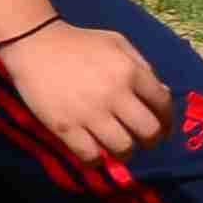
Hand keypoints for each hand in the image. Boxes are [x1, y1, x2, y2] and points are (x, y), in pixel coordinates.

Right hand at [3, 18, 178, 167]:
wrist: (35, 43)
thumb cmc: (80, 43)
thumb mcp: (118, 44)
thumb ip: (143, 68)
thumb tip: (162, 95)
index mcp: (130, 71)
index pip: (163, 104)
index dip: (167, 120)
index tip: (163, 127)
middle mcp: (115, 94)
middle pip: (149, 132)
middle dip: (152, 141)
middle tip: (144, 142)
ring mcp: (89, 113)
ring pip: (123, 148)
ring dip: (126, 153)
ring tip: (120, 148)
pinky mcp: (65, 127)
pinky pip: (90, 157)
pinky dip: (97, 160)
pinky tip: (95, 153)